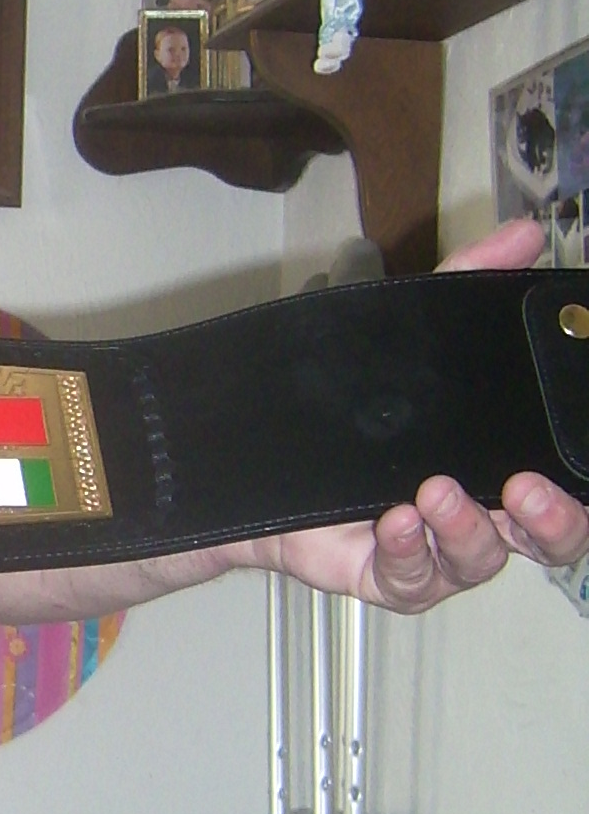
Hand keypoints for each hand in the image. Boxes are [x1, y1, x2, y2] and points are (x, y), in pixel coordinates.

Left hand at [267, 217, 588, 608]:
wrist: (258, 453)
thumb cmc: (355, 408)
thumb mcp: (411, 337)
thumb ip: (469, 285)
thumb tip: (526, 235)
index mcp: (504, 468)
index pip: (571, 489)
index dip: (582, 492)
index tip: (577, 465)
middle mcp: (482, 517)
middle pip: (549, 541)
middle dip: (553, 521)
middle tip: (525, 489)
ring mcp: (436, 552)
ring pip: (480, 560)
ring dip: (468, 528)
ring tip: (436, 489)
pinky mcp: (387, 574)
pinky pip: (412, 578)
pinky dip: (410, 549)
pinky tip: (398, 519)